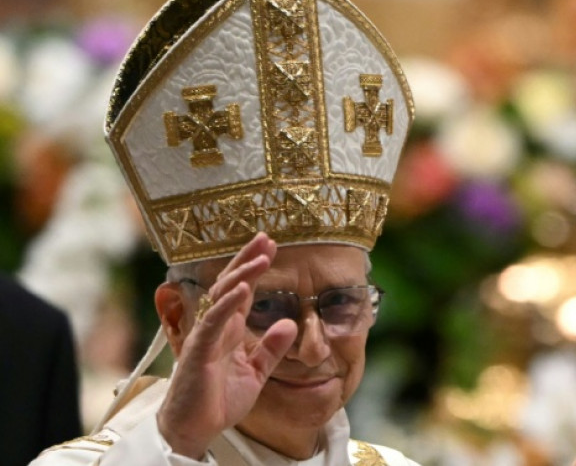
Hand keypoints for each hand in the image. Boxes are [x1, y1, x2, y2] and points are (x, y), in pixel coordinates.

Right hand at [157, 232, 297, 458]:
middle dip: (247, 259)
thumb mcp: (257, 372)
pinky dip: (227, 304)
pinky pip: (213, 323)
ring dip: (242, 274)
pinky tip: (242, 289)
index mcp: (229, 329)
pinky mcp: (198, 351)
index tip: (271, 246)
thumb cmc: (220, 399)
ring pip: (222, 296)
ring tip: (260, 256)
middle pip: (231, 283)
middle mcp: (216, 326)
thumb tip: (290, 323)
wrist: (195, 429)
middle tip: (266, 237)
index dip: (255, 266)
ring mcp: (205, 336)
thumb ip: (272, 348)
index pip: (243, 289)